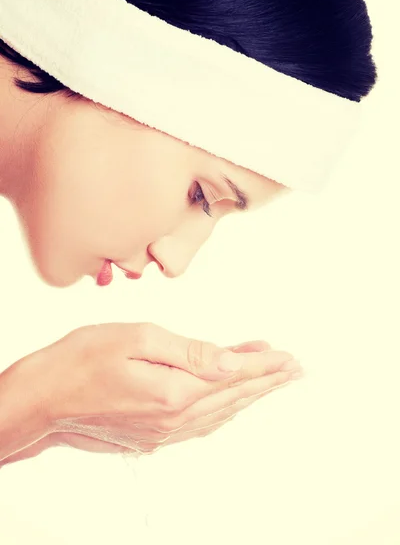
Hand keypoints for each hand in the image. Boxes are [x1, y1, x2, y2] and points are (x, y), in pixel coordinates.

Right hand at [0, 323, 301, 465]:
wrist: (45, 399)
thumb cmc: (83, 359)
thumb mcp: (137, 338)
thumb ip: (189, 352)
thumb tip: (232, 362)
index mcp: (174, 390)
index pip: (232, 375)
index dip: (263, 366)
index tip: (289, 357)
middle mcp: (174, 418)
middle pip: (233, 397)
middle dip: (266, 382)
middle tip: (294, 369)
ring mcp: (163, 431)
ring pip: (220, 412)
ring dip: (249, 396)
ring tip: (272, 382)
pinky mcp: (152, 436)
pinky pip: (201, 424)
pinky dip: (224, 410)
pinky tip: (231, 403)